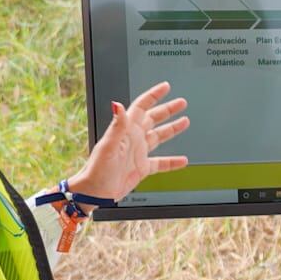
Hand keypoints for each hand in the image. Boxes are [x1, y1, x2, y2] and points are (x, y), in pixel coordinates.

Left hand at [74, 82, 189, 200]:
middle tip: (181, 103)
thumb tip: (118, 104)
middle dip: (168, 109)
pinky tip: (182, 160)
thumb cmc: (97, 169)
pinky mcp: (142, 168)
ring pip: (159, 137)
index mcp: (126, 130)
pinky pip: (161, 162)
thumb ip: (116, 125)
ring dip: (172, 129)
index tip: (165, 87)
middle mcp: (134, 139)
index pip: (142, 107)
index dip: (153, 96)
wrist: (96, 192)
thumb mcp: (108, 145)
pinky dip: (172, 162)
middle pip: (154, 119)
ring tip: (185, 122)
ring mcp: (139, 153)